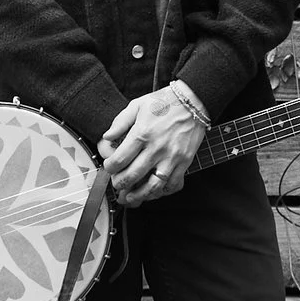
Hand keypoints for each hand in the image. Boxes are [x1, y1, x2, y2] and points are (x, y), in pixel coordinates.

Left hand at [100, 87, 207, 204]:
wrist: (193, 102)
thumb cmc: (165, 102)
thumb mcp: (137, 105)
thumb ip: (120, 122)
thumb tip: (107, 137)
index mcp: (142, 133)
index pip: (120, 159)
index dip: (110, 167)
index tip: (109, 168)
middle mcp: (157, 148)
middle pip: (133, 175)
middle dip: (120, 184)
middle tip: (117, 185)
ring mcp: (172, 157)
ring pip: (153, 186)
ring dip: (139, 195)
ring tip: (131, 198)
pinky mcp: (184, 162)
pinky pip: (173, 184)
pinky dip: (163, 192)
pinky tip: (154, 192)